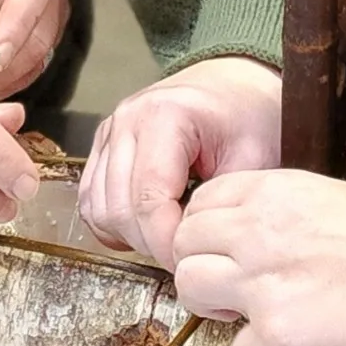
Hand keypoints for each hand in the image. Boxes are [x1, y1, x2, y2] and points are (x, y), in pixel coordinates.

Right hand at [76, 57, 282, 268]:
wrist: (233, 84)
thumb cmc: (248, 116)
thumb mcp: (254, 158)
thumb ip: (222, 205)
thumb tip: (195, 249)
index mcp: (164, 116)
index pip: (150, 200)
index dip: (167, 243)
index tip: (192, 260)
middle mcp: (127, 120)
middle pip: (120, 209)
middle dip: (152, 243)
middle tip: (186, 252)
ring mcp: (110, 131)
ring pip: (99, 209)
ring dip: (132, 236)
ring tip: (170, 236)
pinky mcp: (103, 145)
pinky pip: (92, 200)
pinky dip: (115, 223)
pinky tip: (147, 225)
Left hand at [172, 171, 345, 345]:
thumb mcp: (328, 200)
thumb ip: (279, 214)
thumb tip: (249, 241)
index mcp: (272, 193)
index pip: (200, 205)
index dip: (208, 233)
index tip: (229, 251)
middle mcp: (257, 232)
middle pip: (183, 245)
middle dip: (202, 269)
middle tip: (236, 290)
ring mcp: (263, 284)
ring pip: (191, 289)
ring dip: (215, 309)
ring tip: (255, 318)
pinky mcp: (279, 335)